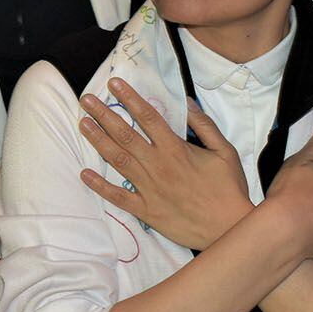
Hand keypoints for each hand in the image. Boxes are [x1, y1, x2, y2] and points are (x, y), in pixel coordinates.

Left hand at [77, 78, 252, 249]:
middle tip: (87, 100)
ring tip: (83, 124)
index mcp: (176, 149)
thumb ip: (204, 125)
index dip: (129, 98)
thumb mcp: (225, 151)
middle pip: (125, 134)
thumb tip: (187, 102)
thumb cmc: (229, 188)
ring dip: (98, 141)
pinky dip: (100, 186)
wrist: (230, 227)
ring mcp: (149, 189)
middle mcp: (158, 166)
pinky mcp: (146, 210)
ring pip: (118, 160)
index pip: (148, 117)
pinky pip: (118, 197)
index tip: (114, 84)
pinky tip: (84, 174)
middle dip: (104, 115)